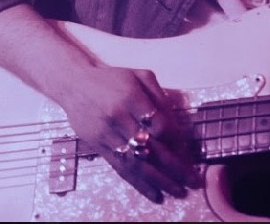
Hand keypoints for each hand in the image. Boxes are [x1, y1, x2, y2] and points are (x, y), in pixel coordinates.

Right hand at [56, 64, 203, 202]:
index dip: (176, 139)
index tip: (188, 149)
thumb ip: (159, 96)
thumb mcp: (140, 76)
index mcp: (131, 97)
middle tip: (193, 180)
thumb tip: (175, 121)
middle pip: (150, 148)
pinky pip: (121, 168)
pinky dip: (139, 183)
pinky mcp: (99, 147)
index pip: (159, 124)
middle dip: (174, 167)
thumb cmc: (113, 79)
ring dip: (159, 181)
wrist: (76, 86)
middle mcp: (119, 118)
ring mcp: (107, 134)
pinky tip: (154, 193)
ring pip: (136, 163)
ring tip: (178, 191)